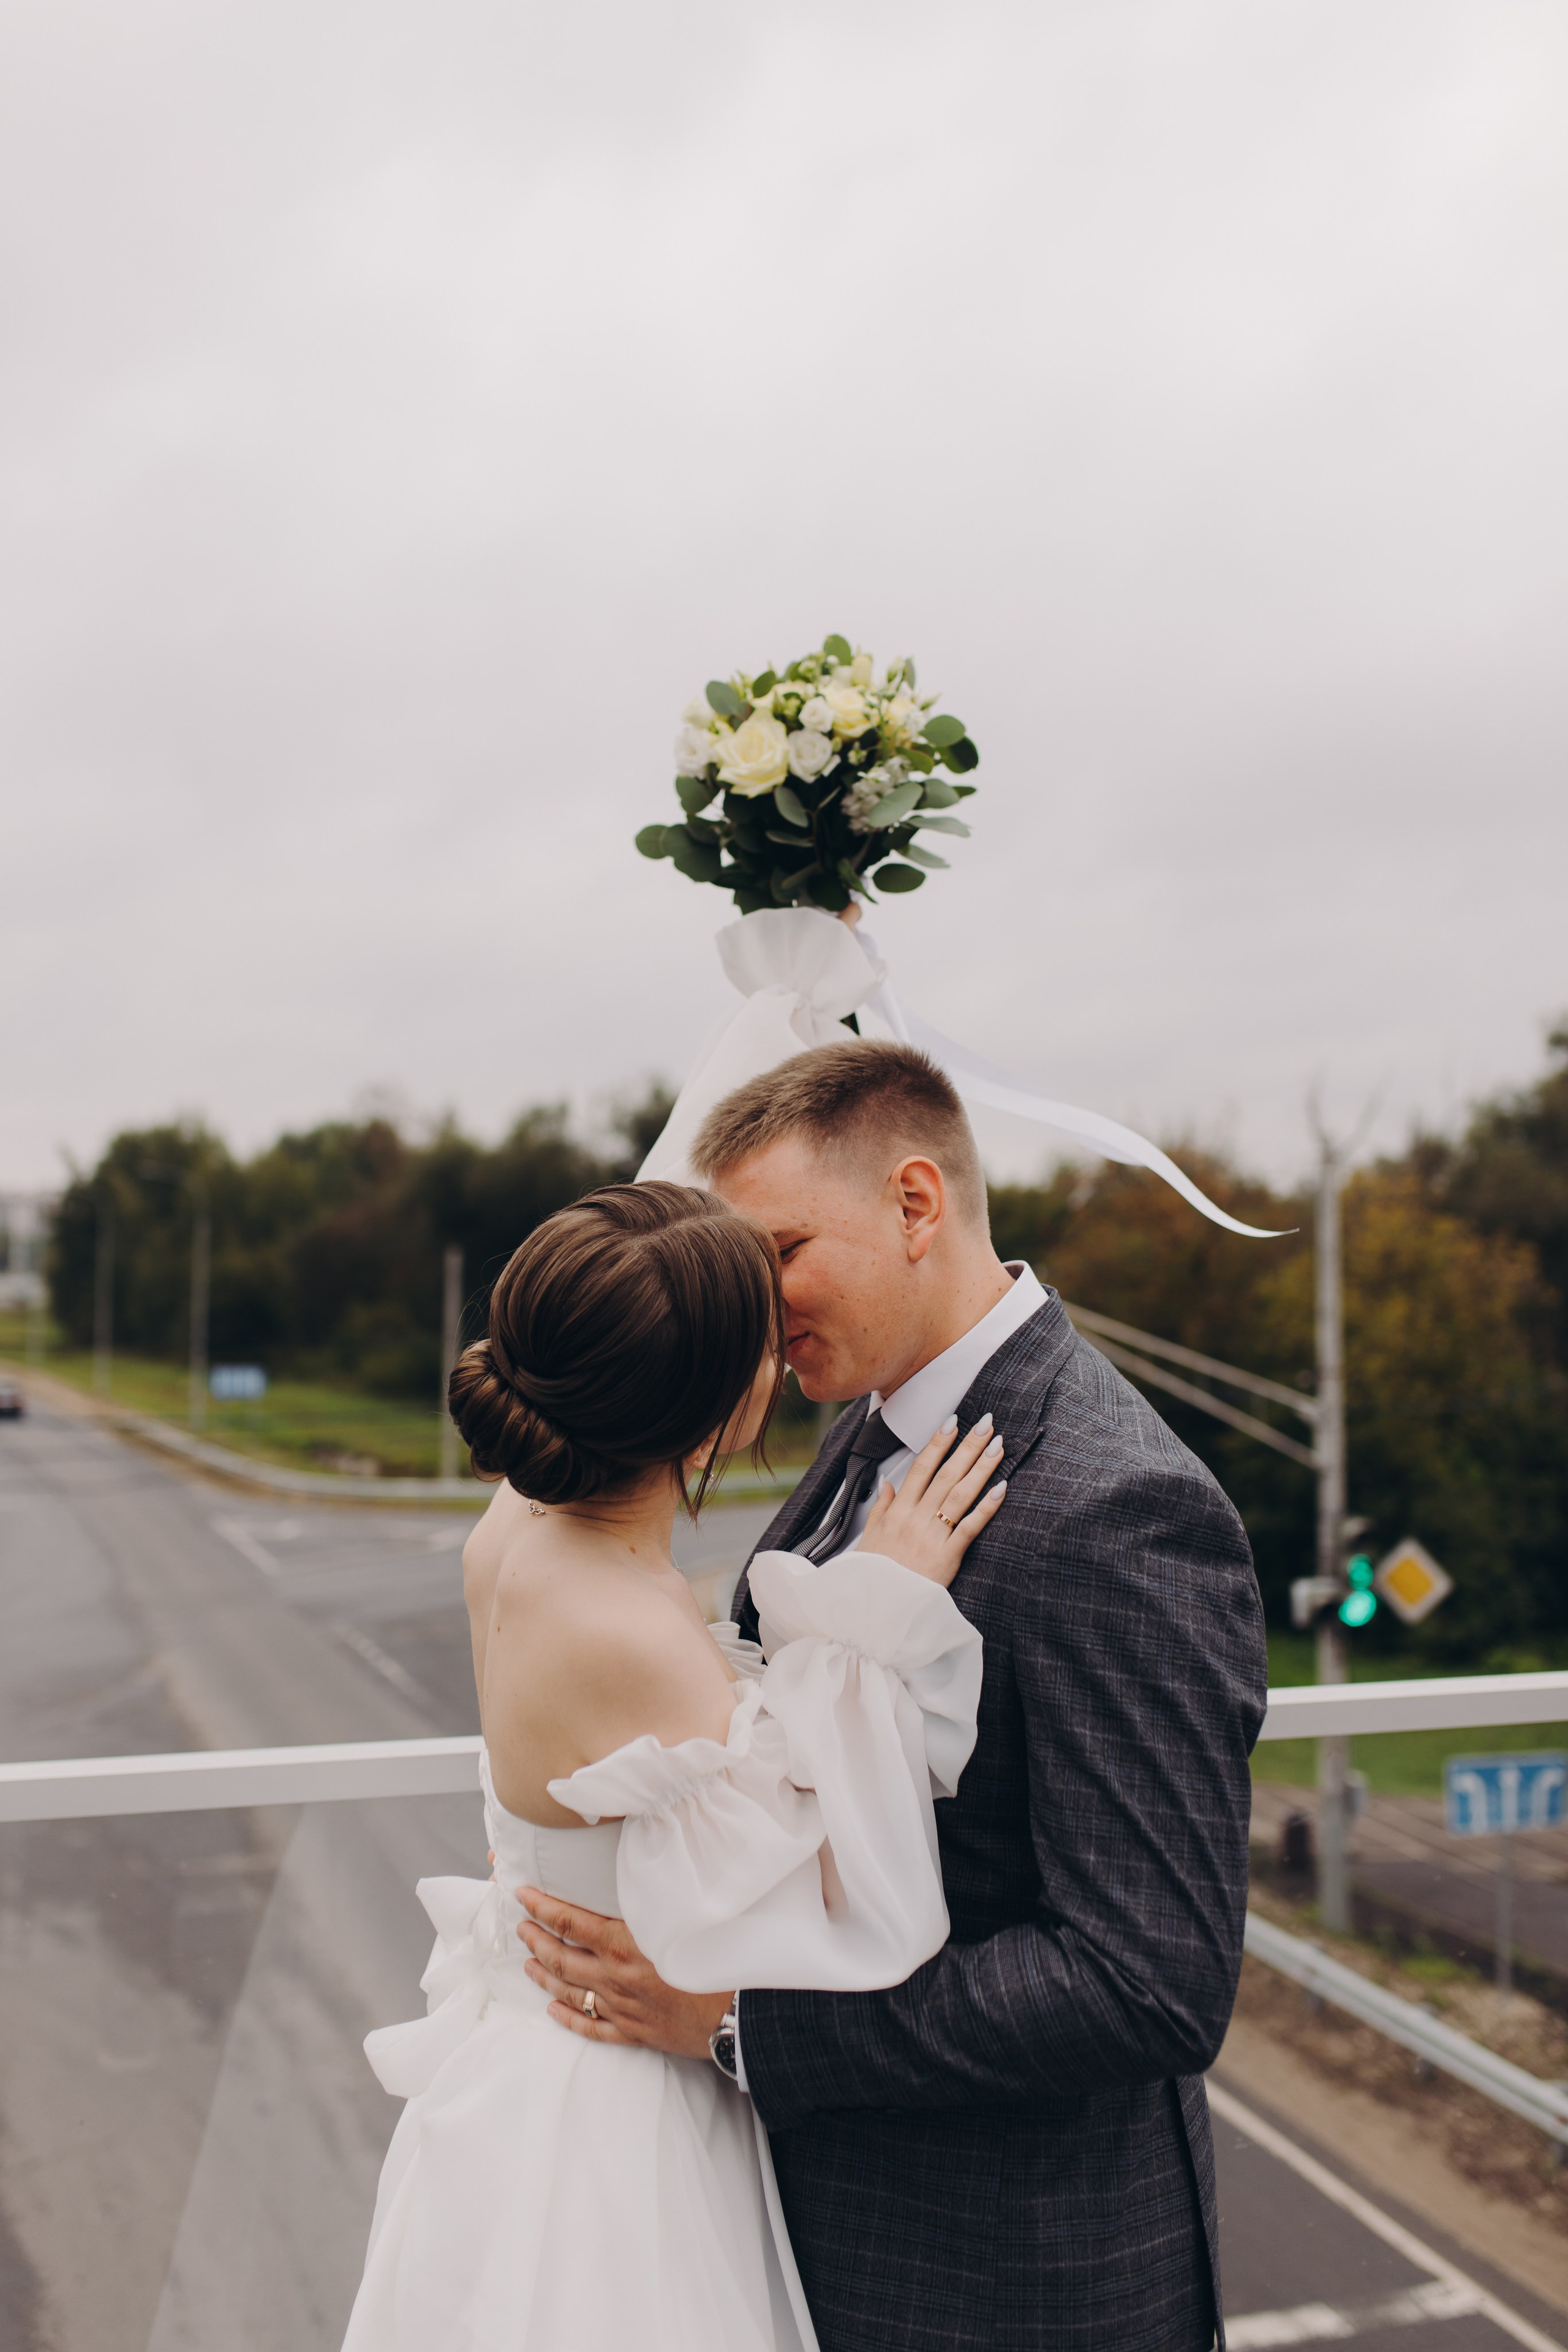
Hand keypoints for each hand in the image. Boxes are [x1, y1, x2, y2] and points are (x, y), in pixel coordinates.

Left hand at [516, 1887, 730, 2056]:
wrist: (740, 2014)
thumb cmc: (716, 1958)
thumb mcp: (679, 1916)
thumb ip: (652, 1895)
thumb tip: (637, 1868)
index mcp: (623, 1944)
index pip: (569, 1920)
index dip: (541, 1907)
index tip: (522, 1895)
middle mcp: (615, 1977)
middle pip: (561, 1956)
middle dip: (535, 1939)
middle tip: (520, 1927)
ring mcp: (621, 2008)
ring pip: (570, 1991)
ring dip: (544, 1975)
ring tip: (528, 1963)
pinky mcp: (634, 2032)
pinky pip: (591, 2027)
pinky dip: (568, 2018)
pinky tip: (554, 2010)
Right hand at [861, 1412, 1005, 1586]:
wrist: (878, 1609)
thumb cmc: (873, 1573)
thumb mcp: (870, 1536)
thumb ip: (881, 1506)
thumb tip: (886, 1483)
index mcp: (897, 1510)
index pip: (920, 1468)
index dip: (937, 1443)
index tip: (952, 1421)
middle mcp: (916, 1517)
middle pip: (946, 1474)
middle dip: (967, 1446)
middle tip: (986, 1423)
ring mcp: (933, 1536)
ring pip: (961, 1494)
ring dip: (981, 1468)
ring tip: (998, 1446)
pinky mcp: (948, 1556)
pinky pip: (971, 1527)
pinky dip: (987, 1506)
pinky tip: (1002, 1488)